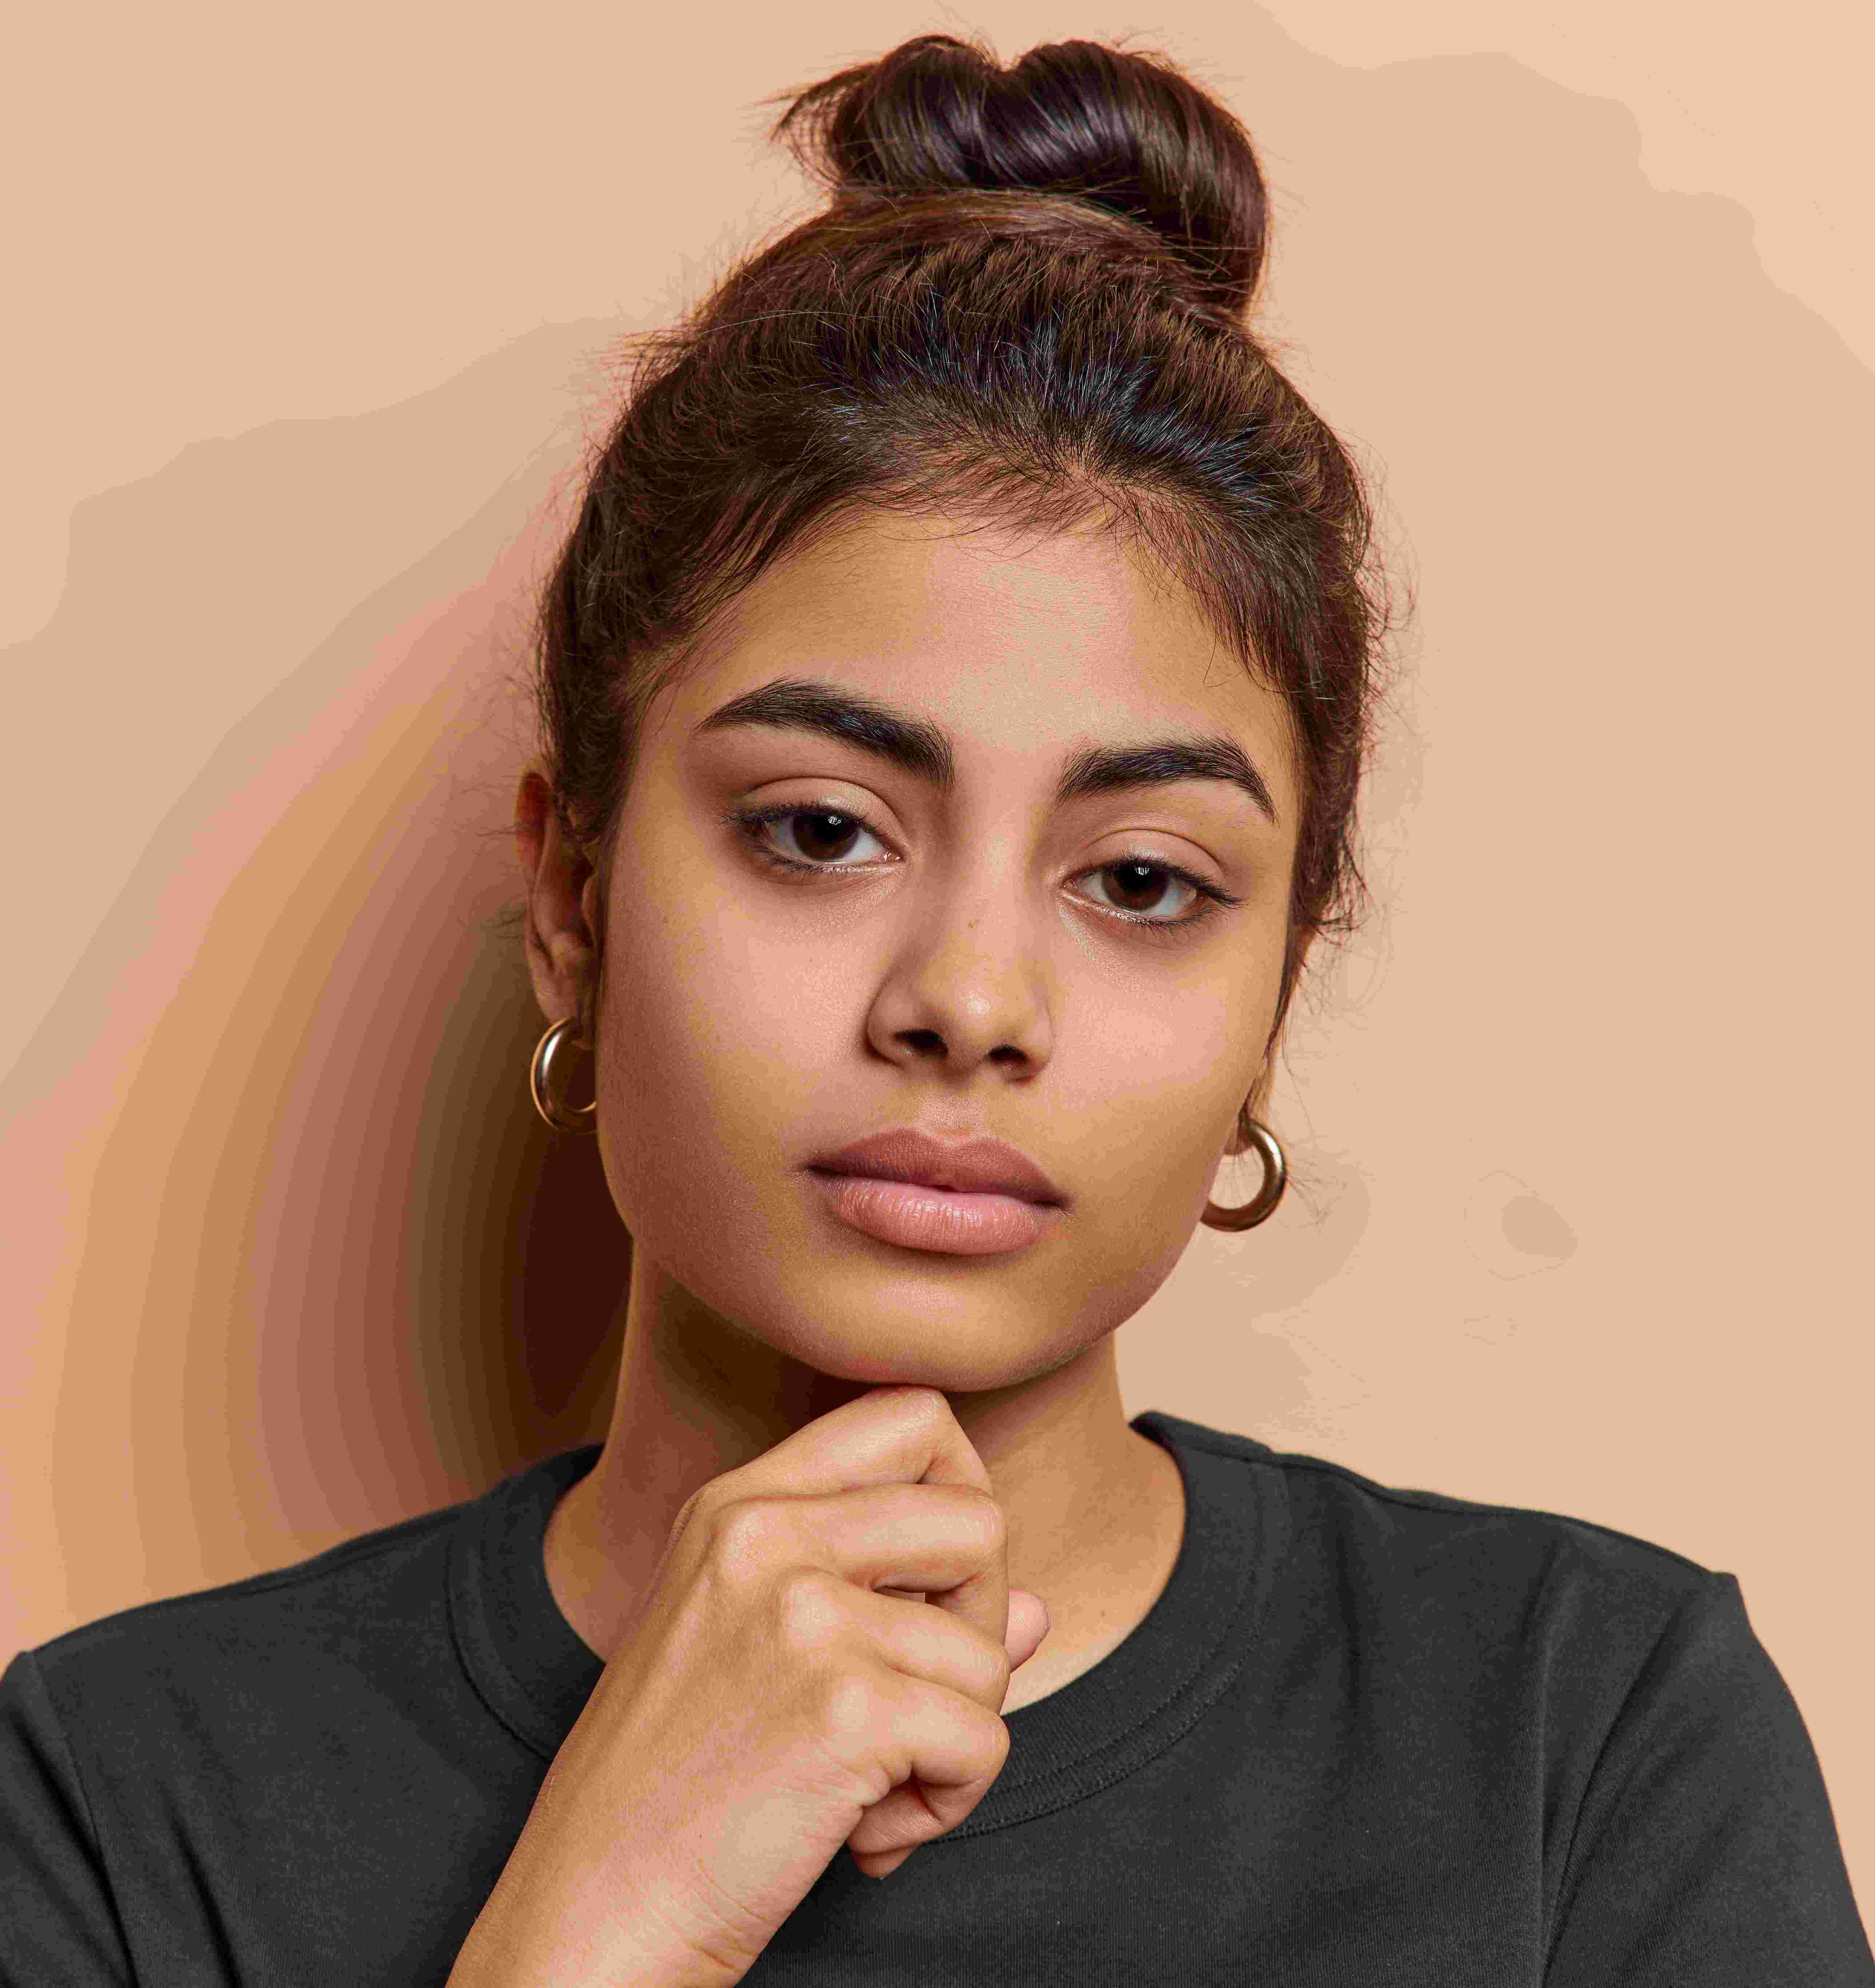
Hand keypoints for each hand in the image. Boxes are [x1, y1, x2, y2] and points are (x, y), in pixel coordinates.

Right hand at [446, 1385, 1048, 1986]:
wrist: (593, 1908)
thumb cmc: (680, 1786)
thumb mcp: (763, 1652)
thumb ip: (899, 1604)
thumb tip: (1035, 1609)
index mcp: (740, 1504)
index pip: (910, 1416)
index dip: (961, 1488)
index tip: (936, 1581)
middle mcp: (768, 1535)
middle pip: (978, 1519)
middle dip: (980, 1621)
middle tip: (917, 1699)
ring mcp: (804, 1616)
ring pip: (991, 1651)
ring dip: (957, 1738)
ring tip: (871, 1788)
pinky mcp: (845, 1711)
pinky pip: (984, 1741)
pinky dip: (950, 1803)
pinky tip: (869, 1836)